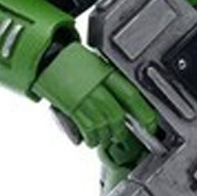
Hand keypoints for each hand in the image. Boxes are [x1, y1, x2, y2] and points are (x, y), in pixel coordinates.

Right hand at [31, 43, 157, 160]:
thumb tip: (122, 103)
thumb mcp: (95, 65)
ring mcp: (83, 97)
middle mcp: (96, 85)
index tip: (152, 125)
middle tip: (122, 135)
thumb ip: (109, 82)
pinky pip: (87, 128)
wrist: (45, 56)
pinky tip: (92, 140)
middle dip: (121, 130)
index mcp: (105, 72)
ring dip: (107, 136)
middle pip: (117, 114)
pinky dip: (92, 138)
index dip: (145, 113)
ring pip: (103, 124)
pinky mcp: (70, 107)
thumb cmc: (70, 60)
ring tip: (107, 139)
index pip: (131, 95)